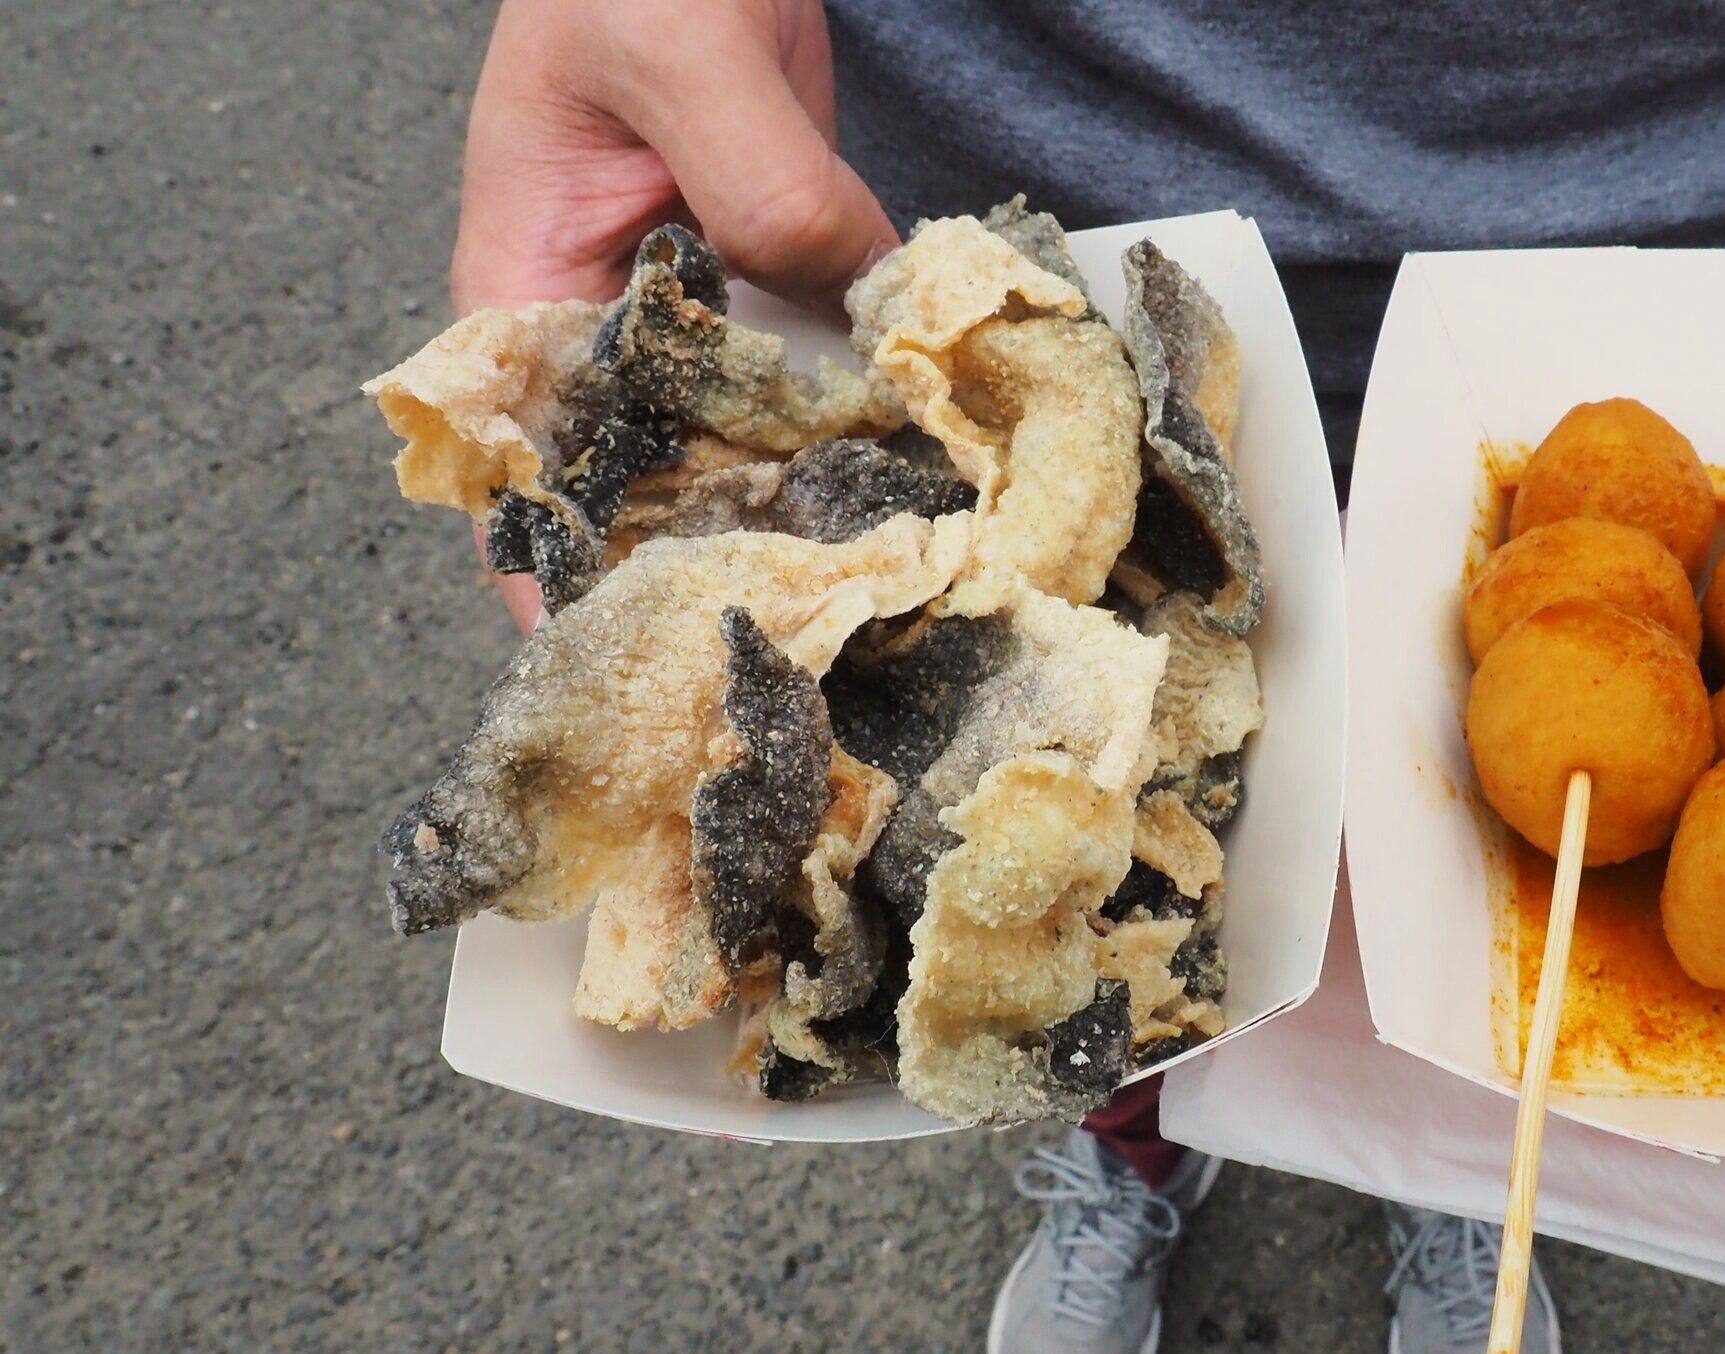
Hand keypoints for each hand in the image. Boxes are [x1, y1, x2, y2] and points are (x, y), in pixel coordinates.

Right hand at [448, 0, 898, 630]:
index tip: (657, 663)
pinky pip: (825, 376)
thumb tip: (862, 302)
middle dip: (721, 565)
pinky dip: (877, 422)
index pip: (524, 475)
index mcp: (523, 289)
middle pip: (648, 486)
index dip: (573, 583)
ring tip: (891, 598)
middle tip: (817, 654)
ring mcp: (703, 311)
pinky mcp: (784, 280)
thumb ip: (759, 180)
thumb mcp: (681, 52)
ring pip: (747, 444)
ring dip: (814, 503)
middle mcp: (609, 326)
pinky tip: (942, 481)